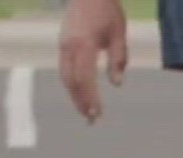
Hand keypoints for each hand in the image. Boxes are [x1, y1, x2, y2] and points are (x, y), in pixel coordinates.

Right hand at [59, 0, 127, 123]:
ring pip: (65, 77)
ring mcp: (63, 45)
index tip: (98, 114)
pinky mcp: (63, 44)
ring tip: (85, 112)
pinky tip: (80, 94)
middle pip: (71, 82)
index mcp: (84, 45)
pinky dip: (72, 85)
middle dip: (80, 102)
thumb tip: (116, 85)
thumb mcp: (119, 34)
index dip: (90, 98)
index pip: (85, 78)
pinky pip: (64, 69)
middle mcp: (69, 47)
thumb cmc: (107, 11)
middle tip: (91, 120)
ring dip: (74, 96)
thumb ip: (118, 59)